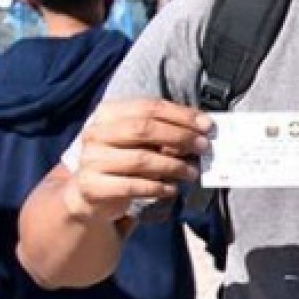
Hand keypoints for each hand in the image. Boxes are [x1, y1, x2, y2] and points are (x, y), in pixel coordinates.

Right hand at [63, 99, 209, 222]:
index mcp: (108, 113)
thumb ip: (166, 131)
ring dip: (174, 166)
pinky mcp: (94, 186)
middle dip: (180, 137)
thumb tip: (202, 129)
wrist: (91, 192)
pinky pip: (134, 186)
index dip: (181, 115)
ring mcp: (91, 160)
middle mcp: (96, 133)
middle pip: (143, 128)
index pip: (148, 107)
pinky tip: (172, 189)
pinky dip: (158, 187)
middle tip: (203, 147)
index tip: (207, 126)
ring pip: (141, 159)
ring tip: (193, 172)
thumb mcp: (140, 140)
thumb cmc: (124, 159)